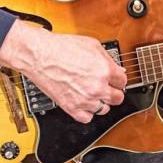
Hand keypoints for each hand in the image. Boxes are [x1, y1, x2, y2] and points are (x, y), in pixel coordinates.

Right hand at [0, 19, 126, 122]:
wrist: (40, 56)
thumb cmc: (61, 47)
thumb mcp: (91, 45)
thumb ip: (108, 59)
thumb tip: (117, 69)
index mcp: (105, 70)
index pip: (122, 82)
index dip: (118, 79)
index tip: (114, 79)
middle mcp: (97, 87)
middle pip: (117, 98)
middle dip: (113, 92)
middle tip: (106, 87)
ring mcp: (85, 99)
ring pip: (104, 109)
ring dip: (100, 102)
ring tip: (92, 94)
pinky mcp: (71, 107)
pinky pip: (87, 118)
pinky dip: (87, 112)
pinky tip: (83, 103)